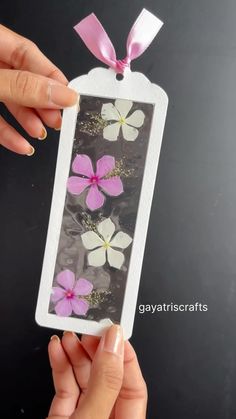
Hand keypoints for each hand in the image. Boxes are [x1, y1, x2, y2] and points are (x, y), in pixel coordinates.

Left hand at [0, 25, 77, 154]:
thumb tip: (61, 94)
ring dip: (29, 121)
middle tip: (59, 120)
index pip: (28, 53)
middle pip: (23, 80)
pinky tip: (21, 145)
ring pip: (11, 101)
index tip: (70, 99)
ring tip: (42, 133)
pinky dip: (8, 134)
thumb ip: (22, 87)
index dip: (52, 76)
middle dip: (43, 103)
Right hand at [48, 325, 146, 418]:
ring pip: (85, 379)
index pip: (134, 386)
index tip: (112, 331)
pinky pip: (65, 387)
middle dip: (96, 350)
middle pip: (108, 378)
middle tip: (89, 329)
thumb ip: (104, 382)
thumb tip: (114, 342)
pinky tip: (57, 348)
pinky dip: (61, 366)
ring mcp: (85, 417)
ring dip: (75, 353)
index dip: (124, 356)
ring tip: (69, 335)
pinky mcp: (62, 417)